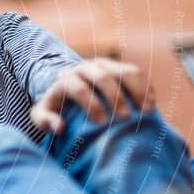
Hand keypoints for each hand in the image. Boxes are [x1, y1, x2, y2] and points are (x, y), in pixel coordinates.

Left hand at [31, 58, 154, 132]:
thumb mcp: (42, 114)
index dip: (91, 105)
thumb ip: (44, 120)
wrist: (69, 87)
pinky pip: (138, 73)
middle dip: (116, 98)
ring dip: (138, 91)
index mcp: (66, 78)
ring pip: (125, 71)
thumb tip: (59, 128)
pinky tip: (151, 104)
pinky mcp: (121, 67)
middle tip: (125, 118)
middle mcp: (86, 67)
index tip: (102, 123)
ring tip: (146, 112)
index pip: (79, 89)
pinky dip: (147, 88)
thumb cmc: (57, 105)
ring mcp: (106, 65)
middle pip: (103, 78)